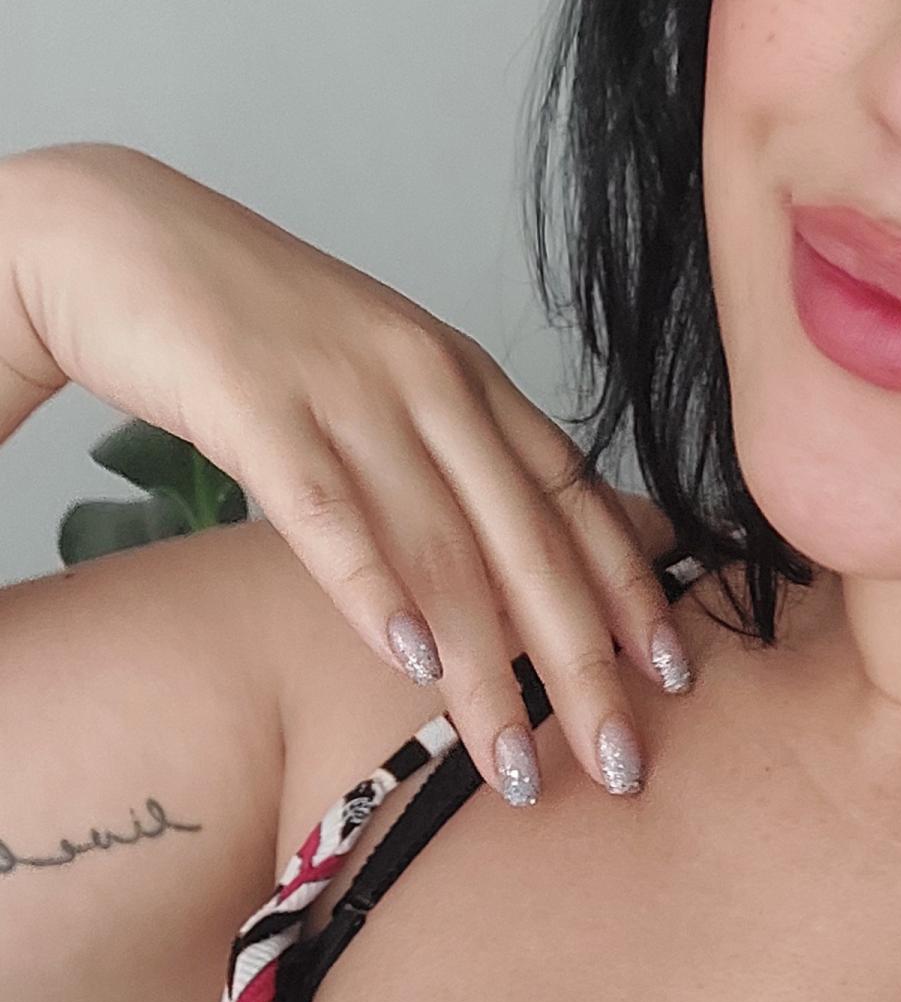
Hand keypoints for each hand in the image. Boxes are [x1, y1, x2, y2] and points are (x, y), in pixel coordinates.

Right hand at [2, 141, 693, 805]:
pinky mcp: (257, 402)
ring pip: (444, 549)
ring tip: (518, 767)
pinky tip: (407, 661)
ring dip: (486, 672)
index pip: (576, 498)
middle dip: (585, 663)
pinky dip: (372, 586)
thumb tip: (513, 565)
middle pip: (530, 543)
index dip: (631, 588)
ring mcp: (350, 391)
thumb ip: (452, 463)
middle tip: (622, 764)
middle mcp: (432, 384)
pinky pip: (327, 508)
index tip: (674, 674)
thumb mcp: (387, 386)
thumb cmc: (263, 330)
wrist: (125, 235)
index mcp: (470, 381)